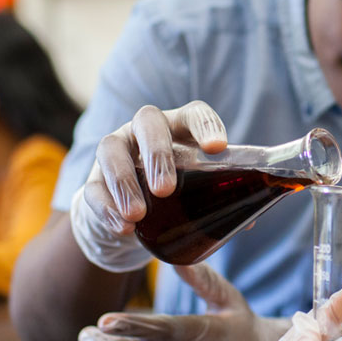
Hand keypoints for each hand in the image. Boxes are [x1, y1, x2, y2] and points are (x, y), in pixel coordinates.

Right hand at [70, 101, 225, 271]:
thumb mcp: (199, 188)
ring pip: (111, 150)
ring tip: (138, 214)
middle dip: (157, 154)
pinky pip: (93, 188)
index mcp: (179, 127)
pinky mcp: (94, 179)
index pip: (194, 114)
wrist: (136, 213)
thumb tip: (248, 223)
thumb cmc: (179, 191)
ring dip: (124, 183)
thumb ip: (219, 198)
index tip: (217, 147)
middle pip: (147, 122)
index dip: (206, 126)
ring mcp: (116, 150)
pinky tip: (122, 226)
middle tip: (166, 188)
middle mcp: (145, 130)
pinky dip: (106, 208)